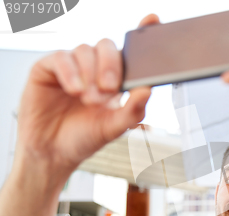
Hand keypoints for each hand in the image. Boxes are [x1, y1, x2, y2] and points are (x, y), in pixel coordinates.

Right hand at [15, 15, 159, 174]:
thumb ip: (133, 110)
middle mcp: (94, 68)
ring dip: (91, 74)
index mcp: (114, 78)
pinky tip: (75, 89)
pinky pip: (61, 57)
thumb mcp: (114, 128)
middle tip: (110, 89)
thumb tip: (148, 90)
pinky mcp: (48, 69)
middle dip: (111, 66)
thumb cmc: (84, 138)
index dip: (141, 32)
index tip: (153, 20)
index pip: (128, 50)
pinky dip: (71, 72)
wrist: (54, 153)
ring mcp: (71, 67)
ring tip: (90, 100)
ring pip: (85, 50)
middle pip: (107, 46)